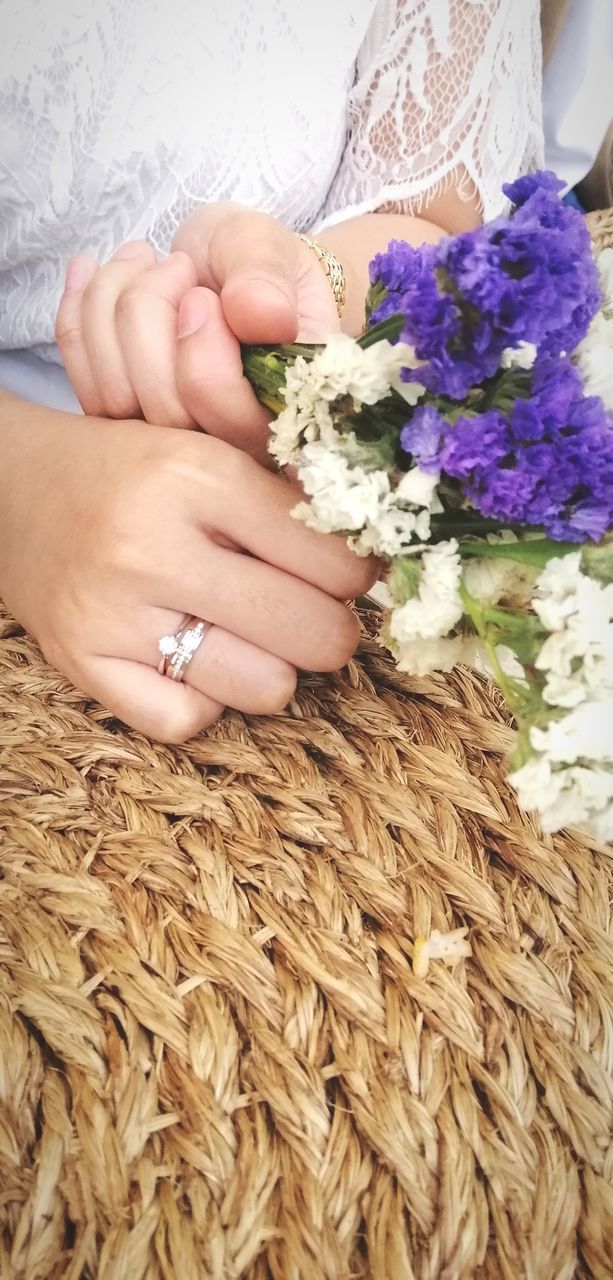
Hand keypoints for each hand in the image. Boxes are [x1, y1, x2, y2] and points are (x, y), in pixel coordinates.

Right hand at [0, 397, 375, 740]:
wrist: (11, 492)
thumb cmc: (129, 472)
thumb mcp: (206, 450)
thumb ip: (286, 497)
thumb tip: (382, 555)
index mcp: (196, 476)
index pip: (333, 559)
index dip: (358, 576)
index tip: (346, 576)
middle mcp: (153, 547)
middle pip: (312, 632)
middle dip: (331, 631)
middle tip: (313, 617)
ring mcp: (114, 615)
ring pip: (264, 688)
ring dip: (273, 669)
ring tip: (251, 638)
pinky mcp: (84, 666)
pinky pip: (189, 722)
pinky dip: (207, 702)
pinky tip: (197, 663)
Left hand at [55, 205, 340, 462]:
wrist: (227, 270)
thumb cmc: (257, 266)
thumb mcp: (274, 253)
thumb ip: (271, 281)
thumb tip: (264, 318)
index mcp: (287, 419)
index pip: (239, 425)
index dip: (205, 362)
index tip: (201, 296)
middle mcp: (233, 451)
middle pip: (169, 415)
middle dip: (151, 317)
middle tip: (176, 263)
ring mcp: (175, 445)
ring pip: (118, 401)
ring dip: (111, 308)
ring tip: (142, 256)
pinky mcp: (128, 428)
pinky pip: (86, 386)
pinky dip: (77, 319)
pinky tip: (86, 269)